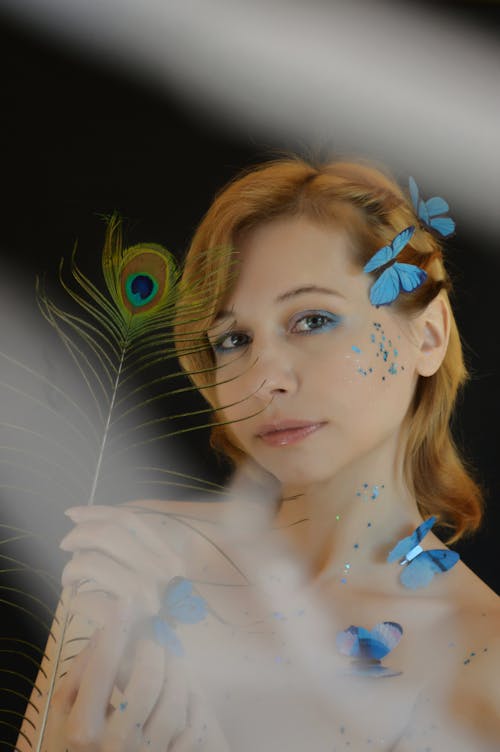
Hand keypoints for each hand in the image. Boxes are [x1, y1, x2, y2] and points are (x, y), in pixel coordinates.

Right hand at [45, 601, 229, 751]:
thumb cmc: (81, 743)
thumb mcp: (64, 715)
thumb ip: (79, 676)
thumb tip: (104, 633)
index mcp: (84, 728)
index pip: (103, 668)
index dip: (117, 630)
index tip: (128, 600)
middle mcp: (116, 744)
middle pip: (147, 681)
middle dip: (154, 646)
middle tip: (156, 626)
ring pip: (175, 702)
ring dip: (178, 669)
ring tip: (173, 651)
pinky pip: (193, 729)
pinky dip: (195, 704)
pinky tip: (190, 690)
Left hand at [60, 504, 182, 629]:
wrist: (173, 673)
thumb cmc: (162, 628)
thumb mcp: (159, 585)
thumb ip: (136, 557)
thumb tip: (90, 525)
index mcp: (171, 560)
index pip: (130, 521)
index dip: (96, 512)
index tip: (72, 513)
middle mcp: (162, 575)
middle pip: (108, 533)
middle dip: (78, 534)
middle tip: (66, 545)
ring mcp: (145, 599)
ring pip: (91, 563)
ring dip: (72, 569)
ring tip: (70, 580)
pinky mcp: (125, 624)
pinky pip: (84, 600)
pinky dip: (76, 602)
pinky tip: (80, 607)